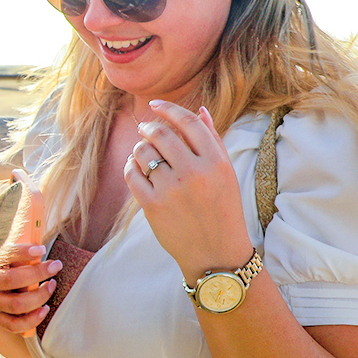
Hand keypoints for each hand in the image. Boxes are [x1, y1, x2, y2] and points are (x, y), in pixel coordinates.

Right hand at [0, 239, 61, 336]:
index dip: (24, 252)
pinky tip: (44, 309)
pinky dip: (32, 320)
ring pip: (18, 305)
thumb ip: (13, 254)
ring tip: (51, 285)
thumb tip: (38, 251)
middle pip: (13, 280)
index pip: (5, 255)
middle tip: (55, 265)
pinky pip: (15, 325)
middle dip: (38, 273)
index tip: (41, 249)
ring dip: (40, 296)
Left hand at [123, 101, 253, 279]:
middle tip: (145, 129)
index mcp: (216, 162)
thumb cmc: (222, 209)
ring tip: (143, 152)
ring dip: (139, 147)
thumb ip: (213, 140)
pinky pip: (131, 174)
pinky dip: (130, 167)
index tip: (156, 104)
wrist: (216, 254)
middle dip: (149, 127)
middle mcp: (194, 173)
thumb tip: (199, 109)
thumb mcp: (226, 174)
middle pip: (161, 133)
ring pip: (143, 152)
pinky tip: (135, 168)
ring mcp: (171, 190)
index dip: (169, 109)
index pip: (188, 122)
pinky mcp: (152, 206)